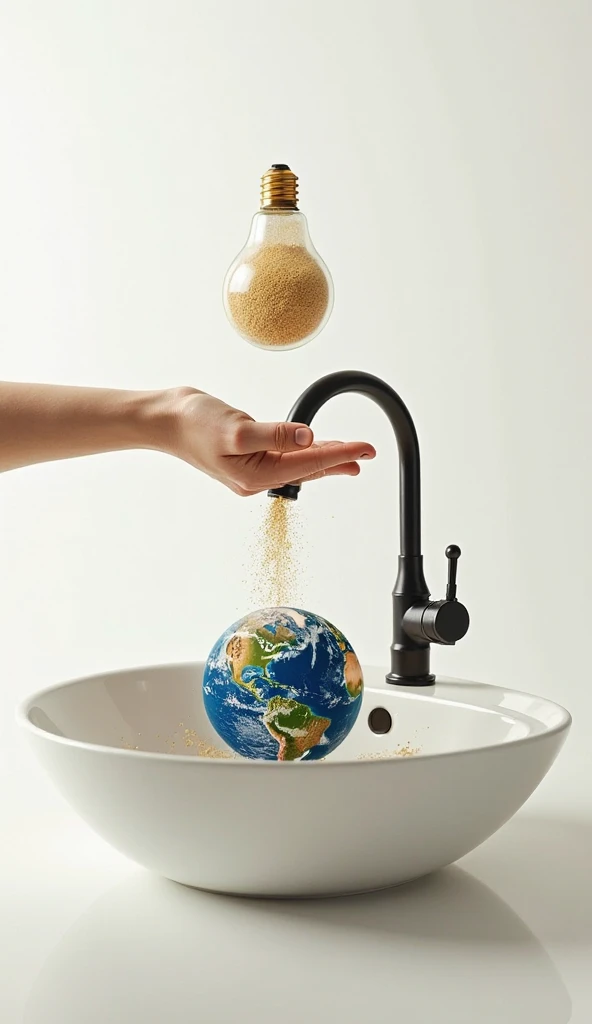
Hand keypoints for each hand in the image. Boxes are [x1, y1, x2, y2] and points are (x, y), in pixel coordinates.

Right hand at [166, 389, 375, 495]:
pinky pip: (284, 457)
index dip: (341, 455)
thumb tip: (307, 438)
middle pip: (308, 469)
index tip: (366, 449)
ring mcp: (251, 468)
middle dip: (339, 460)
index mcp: (256, 477)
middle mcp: (256, 479)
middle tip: (368, 454)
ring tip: (350, 456)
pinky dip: (303, 453)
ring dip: (325, 458)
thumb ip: (274, 435)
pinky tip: (313, 450)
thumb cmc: (194, 424)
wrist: (165, 419)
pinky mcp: (247, 456)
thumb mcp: (237, 429)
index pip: (309, 465)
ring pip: (298, 464)